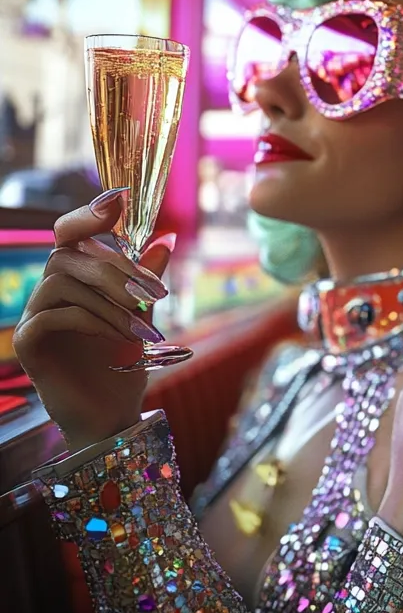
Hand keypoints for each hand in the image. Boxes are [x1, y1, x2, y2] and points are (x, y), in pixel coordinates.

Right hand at [13, 188, 175, 453]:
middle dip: (115, 270)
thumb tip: (165, 238)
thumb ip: (147, 278)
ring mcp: (33, 316)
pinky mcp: (27, 343)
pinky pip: (53, 315)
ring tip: (139, 328)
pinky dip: (91, 321)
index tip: (118, 201)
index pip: (70, 233)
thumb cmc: (124, 360)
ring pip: (62, 282)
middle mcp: (49, 291)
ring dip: (109, 301)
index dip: (88, 213)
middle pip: (69, 255)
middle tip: (150, 297)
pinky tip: (117, 338)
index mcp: (76, 278)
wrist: (114, 412)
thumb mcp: (144, 313)